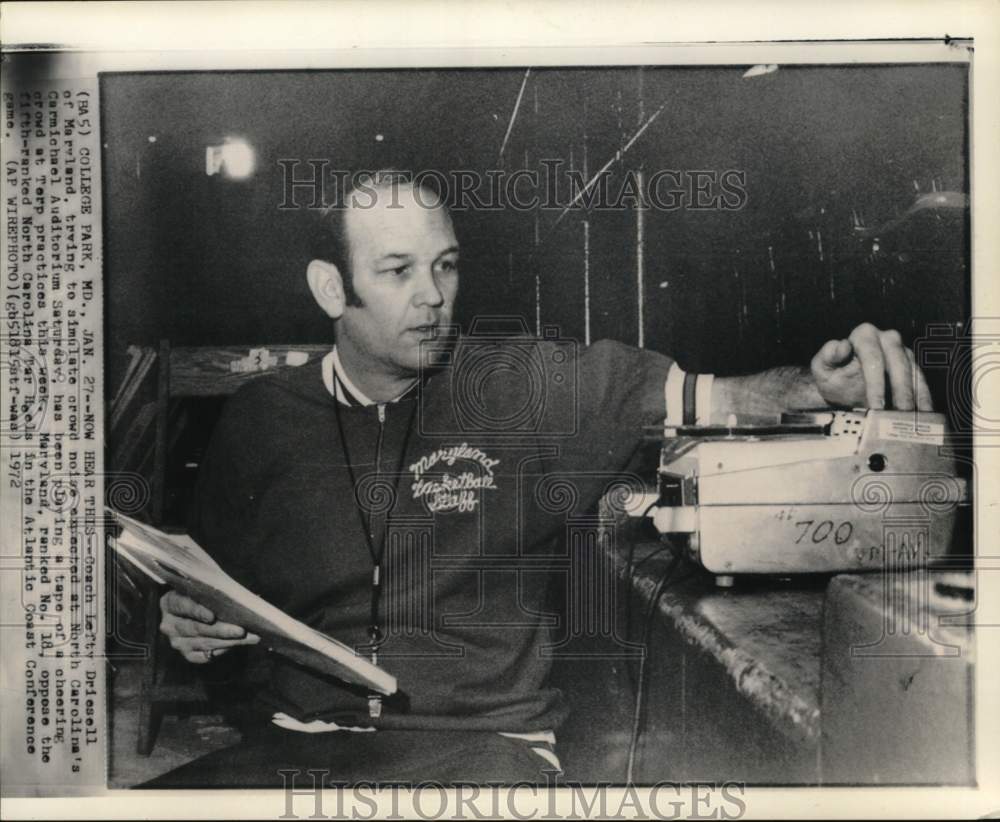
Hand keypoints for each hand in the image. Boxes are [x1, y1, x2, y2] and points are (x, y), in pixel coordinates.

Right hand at [159, 590, 259, 663]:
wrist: (195, 611)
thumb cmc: (203, 595)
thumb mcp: (204, 588)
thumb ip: (215, 591)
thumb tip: (244, 595)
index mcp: (170, 602)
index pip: (182, 606)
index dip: (197, 611)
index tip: (212, 616)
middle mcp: (170, 624)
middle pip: (195, 628)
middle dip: (220, 630)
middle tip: (241, 631)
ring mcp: (177, 641)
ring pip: (203, 643)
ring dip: (228, 641)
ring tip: (249, 638)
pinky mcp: (187, 654)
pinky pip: (205, 656)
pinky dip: (222, 650)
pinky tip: (237, 644)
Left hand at [811, 323, 932, 410]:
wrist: (842, 389)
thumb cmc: (832, 376)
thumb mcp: (822, 368)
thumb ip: (827, 356)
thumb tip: (840, 345)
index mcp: (863, 335)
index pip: (872, 357)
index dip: (876, 382)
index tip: (876, 403)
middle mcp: (886, 339)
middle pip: (898, 362)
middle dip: (900, 390)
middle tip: (899, 412)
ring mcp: (901, 351)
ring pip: (914, 370)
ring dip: (916, 395)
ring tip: (914, 416)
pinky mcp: (912, 365)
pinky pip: (922, 380)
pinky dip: (923, 397)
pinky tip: (924, 412)